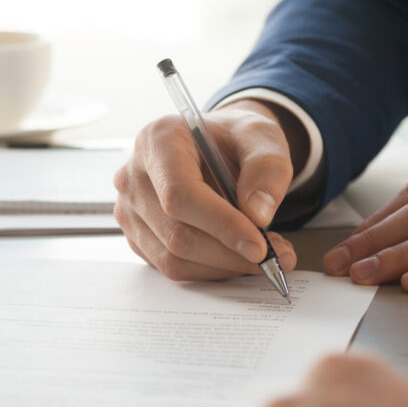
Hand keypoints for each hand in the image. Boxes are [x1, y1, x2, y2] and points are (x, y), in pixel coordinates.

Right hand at [114, 100, 298, 280]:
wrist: (217, 148)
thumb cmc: (235, 139)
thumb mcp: (263, 136)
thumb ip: (267, 168)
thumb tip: (258, 215)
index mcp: (158, 140)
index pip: (179, 194)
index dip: (220, 225)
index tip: (259, 246)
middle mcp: (134, 176)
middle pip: (177, 234)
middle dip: (230, 253)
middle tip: (276, 256)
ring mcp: (131, 210)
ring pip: (174, 258)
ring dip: (224, 266)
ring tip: (264, 255)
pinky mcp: (138, 236)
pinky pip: (173, 267)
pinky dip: (211, 270)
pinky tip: (237, 254)